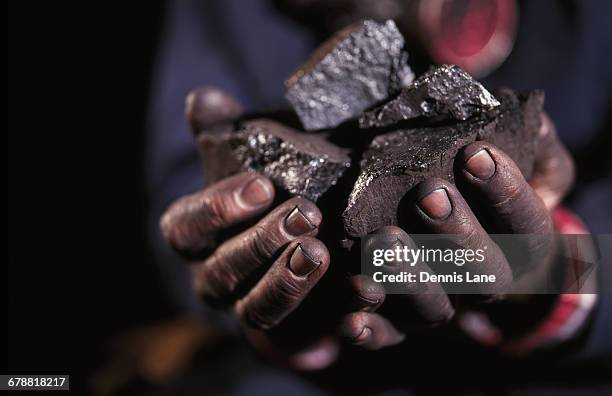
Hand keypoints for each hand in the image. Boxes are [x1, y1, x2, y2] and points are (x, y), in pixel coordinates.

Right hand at [160, 87, 337, 369]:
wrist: (304, 236)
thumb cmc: (272, 190)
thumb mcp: (251, 156)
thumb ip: (226, 132)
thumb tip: (204, 98)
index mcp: (196, 237)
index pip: (186, 226)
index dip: (218, 208)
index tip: (262, 185)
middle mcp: (214, 277)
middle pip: (223, 269)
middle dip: (263, 242)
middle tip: (307, 214)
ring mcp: (246, 309)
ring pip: (256, 309)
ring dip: (287, 283)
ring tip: (321, 255)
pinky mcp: (284, 336)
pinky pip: (297, 338)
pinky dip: (323, 323)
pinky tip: (355, 294)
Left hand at [341, 113, 576, 349]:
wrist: (471, 248)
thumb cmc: (492, 193)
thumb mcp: (525, 163)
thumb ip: (531, 140)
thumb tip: (527, 115)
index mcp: (525, 247)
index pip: (528, 228)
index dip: (506, 194)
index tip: (476, 153)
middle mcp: (487, 286)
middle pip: (484, 275)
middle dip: (458, 233)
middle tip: (430, 193)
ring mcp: (445, 308)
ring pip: (435, 308)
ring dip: (410, 278)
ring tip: (385, 242)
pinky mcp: (403, 323)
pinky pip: (387, 336)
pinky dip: (369, 329)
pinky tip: (348, 315)